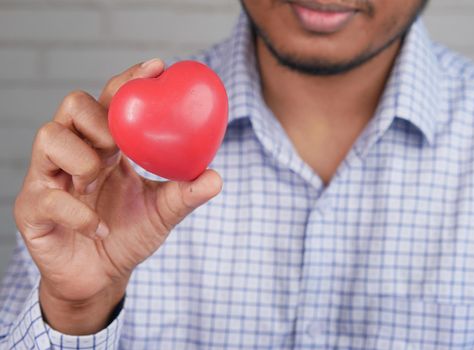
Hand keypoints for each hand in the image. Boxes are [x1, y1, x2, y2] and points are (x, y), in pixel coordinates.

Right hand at [13, 59, 222, 334]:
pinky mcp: (32, 209)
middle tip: (119, 143)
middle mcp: (75, 153)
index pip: (111, 102)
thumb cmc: (127, 235)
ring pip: (49, 136)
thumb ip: (185, 193)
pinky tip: (99, 226)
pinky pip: (48, 196)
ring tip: (100, 179)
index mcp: (106, 147)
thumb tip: (216, 177)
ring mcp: (49, 178)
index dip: (129, 82)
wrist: (101, 277)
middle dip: (99, 118)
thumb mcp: (162, 212)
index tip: (157, 67)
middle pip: (72, 105)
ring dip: (83, 156)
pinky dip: (79, 212)